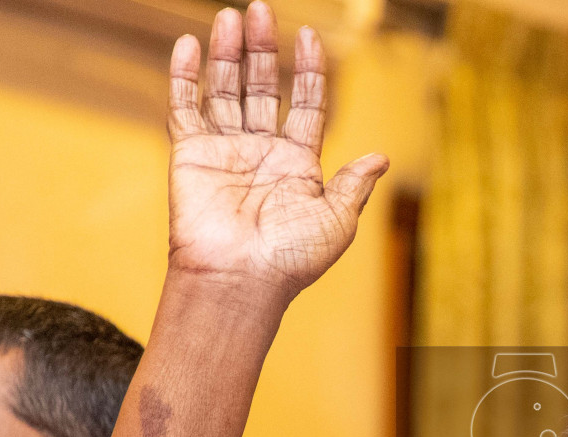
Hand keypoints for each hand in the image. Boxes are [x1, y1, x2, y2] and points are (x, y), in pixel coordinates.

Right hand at [166, 3, 389, 305]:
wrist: (240, 278)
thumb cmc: (291, 258)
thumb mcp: (338, 220)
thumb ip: (354, 184)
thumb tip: (382, 158)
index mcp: (298, 166)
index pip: (304, 105)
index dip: (309, 71)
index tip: (310, 35)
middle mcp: (261, 154)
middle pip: (263, 88)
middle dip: (263, 49)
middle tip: (260, 8)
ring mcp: (224, 152)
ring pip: (225, 90)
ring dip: (227, 53)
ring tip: (231, 15)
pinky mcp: (190, 156)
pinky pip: (185, 108)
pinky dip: (185, 76)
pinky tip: (191, 44)